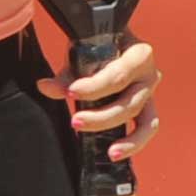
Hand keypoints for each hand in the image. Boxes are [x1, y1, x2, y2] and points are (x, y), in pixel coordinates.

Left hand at [49, 34, 164, 158]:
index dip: (95, 87)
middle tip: (76, 122)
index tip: (71, 92)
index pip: (118, 75)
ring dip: (127, 139)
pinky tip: (113, 153)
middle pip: (129, 102)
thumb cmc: (97, 47)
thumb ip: (66, 75)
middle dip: (102, 116)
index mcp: (139, 54)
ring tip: (109, 152)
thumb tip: (45, 86)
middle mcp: (150, 75)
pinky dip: (133, 144)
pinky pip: (146, 130)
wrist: (113, 42)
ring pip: (145, 121)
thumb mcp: (81, 55)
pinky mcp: (147, 109)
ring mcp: (150, 94)